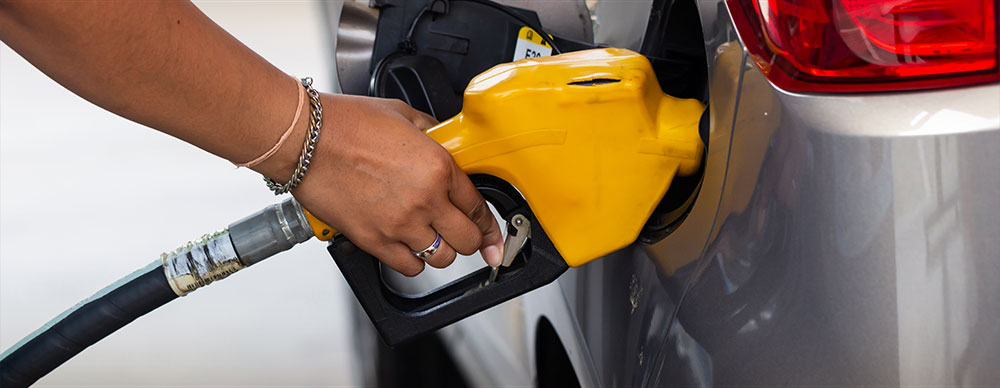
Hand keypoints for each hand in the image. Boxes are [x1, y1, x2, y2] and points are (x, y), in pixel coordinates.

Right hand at [287, 94, 503, 275]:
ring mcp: (400, 224)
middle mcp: (425, 199)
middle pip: (468, 240)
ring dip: (441, 250)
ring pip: (442, 259)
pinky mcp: (374, 241)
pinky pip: (410, 268)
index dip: (491, 227)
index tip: (494, 239)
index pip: (479, 208)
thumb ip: (433, 133)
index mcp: (438, 167)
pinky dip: (413, 262)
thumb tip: (447, 142)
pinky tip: (407, 246)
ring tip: (430, 237)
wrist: (304, 139)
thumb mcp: (403, 115)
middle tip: (461, 234)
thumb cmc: (345, 123)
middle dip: (470, 239)